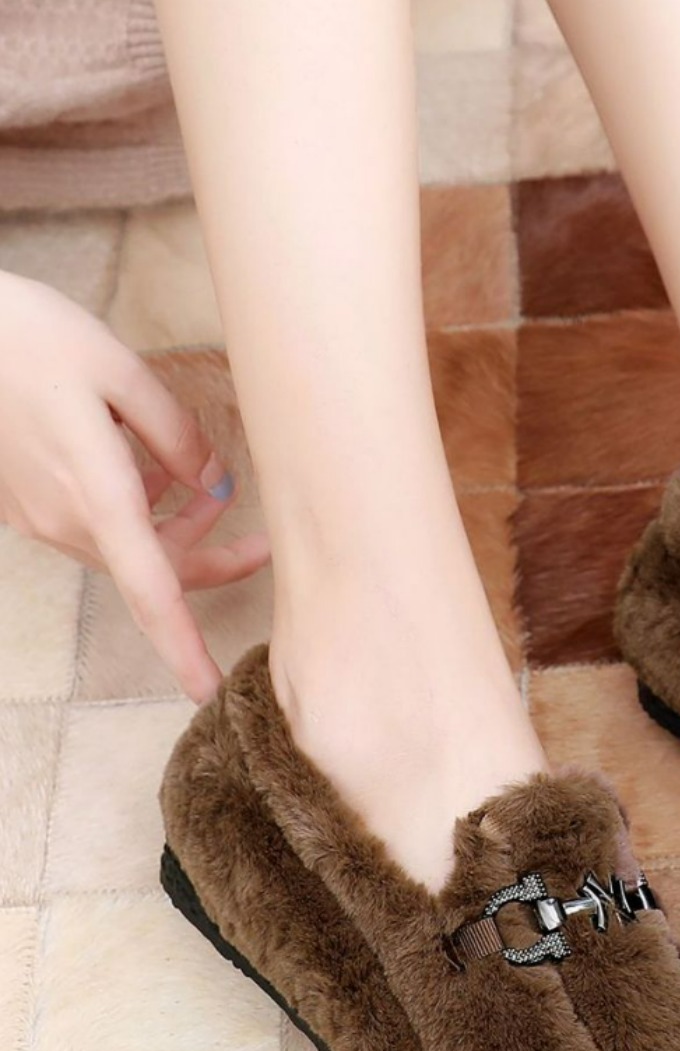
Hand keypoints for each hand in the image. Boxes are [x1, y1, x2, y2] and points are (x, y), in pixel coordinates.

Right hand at [0, 271, 268, 701]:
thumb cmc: (26, 336)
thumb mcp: (120, 371)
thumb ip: (177, 436)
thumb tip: (217, 481)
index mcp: (98, 498)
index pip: (154, 594)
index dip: (184, 648)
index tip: (209, 691)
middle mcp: (66, 520)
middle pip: (155, 574)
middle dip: (212, 562)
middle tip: (260, 542)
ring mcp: (39, 515)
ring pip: (127, 549)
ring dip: (174, 528)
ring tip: (204, 479)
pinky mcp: (22, 501)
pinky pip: (93, 526)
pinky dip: (133, 511)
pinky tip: (144, 464)